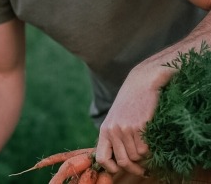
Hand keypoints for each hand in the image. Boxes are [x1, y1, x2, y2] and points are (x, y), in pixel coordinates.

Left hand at [95, 61, 174, 175]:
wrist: (141, 83)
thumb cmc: (130, 102)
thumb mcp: (116, 118)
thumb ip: (114, 136)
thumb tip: (119, 161)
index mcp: (105, 130)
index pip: (101, 158)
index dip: (110, 169)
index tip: (120, 170)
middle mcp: (113, 130)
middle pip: (122, 161)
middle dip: (134, 169)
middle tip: (142, 170)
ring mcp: (126, 129)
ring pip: (136, 157)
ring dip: (144, 157)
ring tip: (148, 149)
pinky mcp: (140, 126)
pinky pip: (145, 149)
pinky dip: (150, 150)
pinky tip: (152, 142)